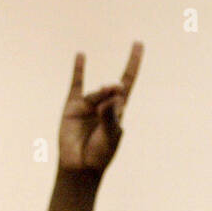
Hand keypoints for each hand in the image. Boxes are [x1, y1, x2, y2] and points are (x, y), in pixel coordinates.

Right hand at [58, 45, 142, 173]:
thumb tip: (112, 95)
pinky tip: (81, 55)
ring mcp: (88, 105)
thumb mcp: (110, 135)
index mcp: (118, 110)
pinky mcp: (72, 107)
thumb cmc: (100, 154)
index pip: (128, 82)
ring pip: (96, 95)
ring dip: (100, 98)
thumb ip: (110, 115)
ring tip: (100, 109)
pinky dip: (79, 70)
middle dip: (114, 91)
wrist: (79, 166)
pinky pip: (76, 85)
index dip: (133, 64)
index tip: (138, 44)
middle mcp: (104, 104)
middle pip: (112, 90)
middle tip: (116, 90)